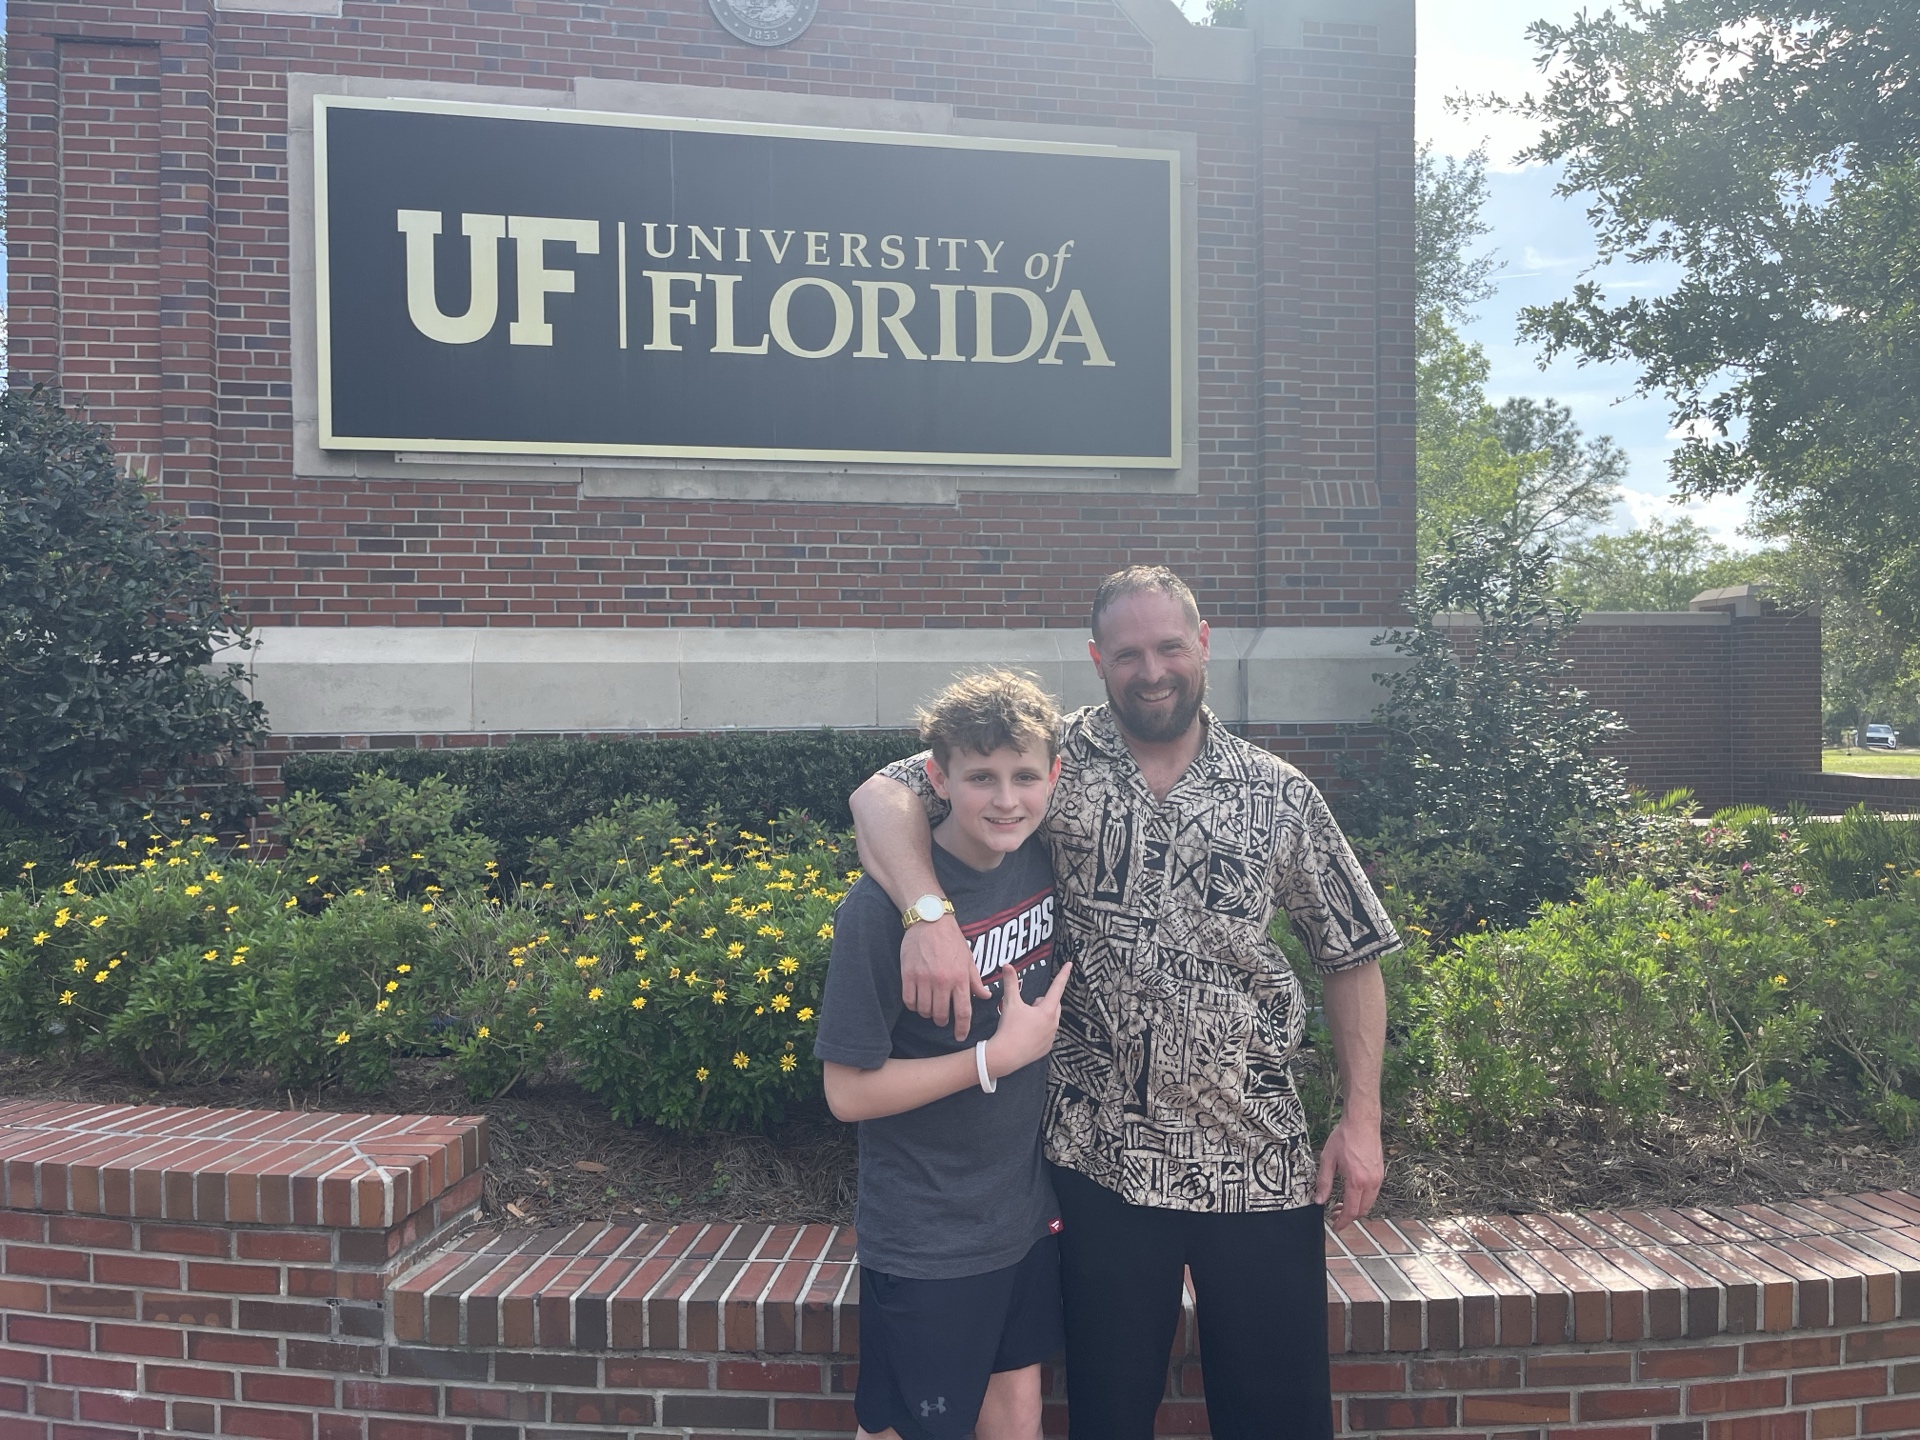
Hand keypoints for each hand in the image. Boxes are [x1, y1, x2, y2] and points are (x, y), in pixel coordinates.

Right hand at [902, 915, 991, 1039]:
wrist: (930, 921)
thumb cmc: (951, 939)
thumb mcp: (968, 959)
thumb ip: (975, 980)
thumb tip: (985, 996)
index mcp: (960, 978)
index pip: (963, 1011)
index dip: (962, 1028)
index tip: (960, 1036)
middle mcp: (942, 981)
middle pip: (941, 1015)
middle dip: (942, 1021)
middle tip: (942, 1019)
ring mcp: (923, 979)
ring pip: (924, 1010)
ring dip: (927, 1013)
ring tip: (930, 1008)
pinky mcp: (908, 975)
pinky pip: (909, 1001)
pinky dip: (913, 1006)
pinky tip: (917, 1001)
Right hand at [983, 962, 1071, 1078]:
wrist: (1005, 1055)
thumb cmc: (1009, 1028)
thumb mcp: (1010, 1003)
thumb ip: (1010, 982)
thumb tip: (1007, 965)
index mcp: (1047, 1011)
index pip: (1057, 987)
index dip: (1063, 974)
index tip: (1070, 964)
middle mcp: (1053, 1024)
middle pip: (1053, 1004)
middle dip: (1042, 1002)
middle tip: (1026, 1007)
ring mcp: (1051, 1037)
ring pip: (1050, 1019)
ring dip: (1040, 1017)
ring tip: (1024, 1023)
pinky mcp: (1046, 1048)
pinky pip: (1046, 1034)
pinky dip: (1039, 1031)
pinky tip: (1025, 1035)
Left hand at [1314, 1112, 1384, 1229]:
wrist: (1362, 1122)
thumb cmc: (1344, 1138)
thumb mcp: (1327, 1159)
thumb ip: (1323, 1182)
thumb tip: (1319, 1200)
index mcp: (1357, 1181)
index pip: (1352, 1210)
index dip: (1343, 1222)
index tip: (1335, 1227)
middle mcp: (1371, 1182)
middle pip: (1362, 1210)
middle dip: (1349, 1216)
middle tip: (1334, 1215)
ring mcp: (1378, 1178)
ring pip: (1369, 1202)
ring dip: (1356, 1208)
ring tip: (1340, 1204)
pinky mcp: (1380, 1173)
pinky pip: (1373, 1193)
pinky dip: (1362, 1198)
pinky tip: (1351, 1193)